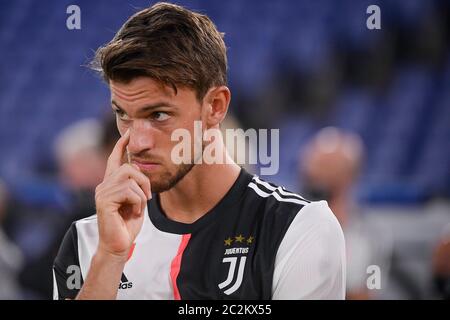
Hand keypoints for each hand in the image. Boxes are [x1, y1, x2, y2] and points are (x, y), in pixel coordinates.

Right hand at [94, 129, 150, 259]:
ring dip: (141, 195)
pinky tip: (132, 213)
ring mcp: (103, 192)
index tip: (128, 134)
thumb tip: (141, 173)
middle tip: (147, 198)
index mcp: (111, 184)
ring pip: (131, 179)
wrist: (118, 245)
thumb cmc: (127, 225)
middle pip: (129, 168)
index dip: (121, 146)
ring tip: (137, 208)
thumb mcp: (136, 202)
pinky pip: (129, 192)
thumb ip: (136, 187)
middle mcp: (104, 185)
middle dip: (144, 181)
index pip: (114, 160)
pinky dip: (138, 203)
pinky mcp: (104, 200)